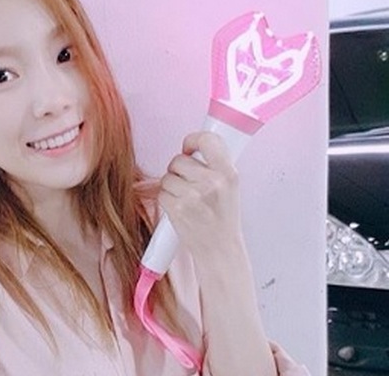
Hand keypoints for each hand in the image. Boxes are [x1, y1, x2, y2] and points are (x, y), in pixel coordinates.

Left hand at [157, 131, 242, 266]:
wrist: (220, 250)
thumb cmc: (222, 218)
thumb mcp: (229, 187)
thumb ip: (213, 166)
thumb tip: (191, 148)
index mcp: (229, 173)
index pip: (208, 140)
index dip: (193, 139)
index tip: (188, 147)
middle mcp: (213, 182)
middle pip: (179, 160)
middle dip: (179, 170)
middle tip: (189, 185)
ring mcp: (194, 195)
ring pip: (167, 177)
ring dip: (172, 187)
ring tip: (187, 201)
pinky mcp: (178, 208)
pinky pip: (161, 192)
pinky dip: (166, 200)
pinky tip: (180, 210)